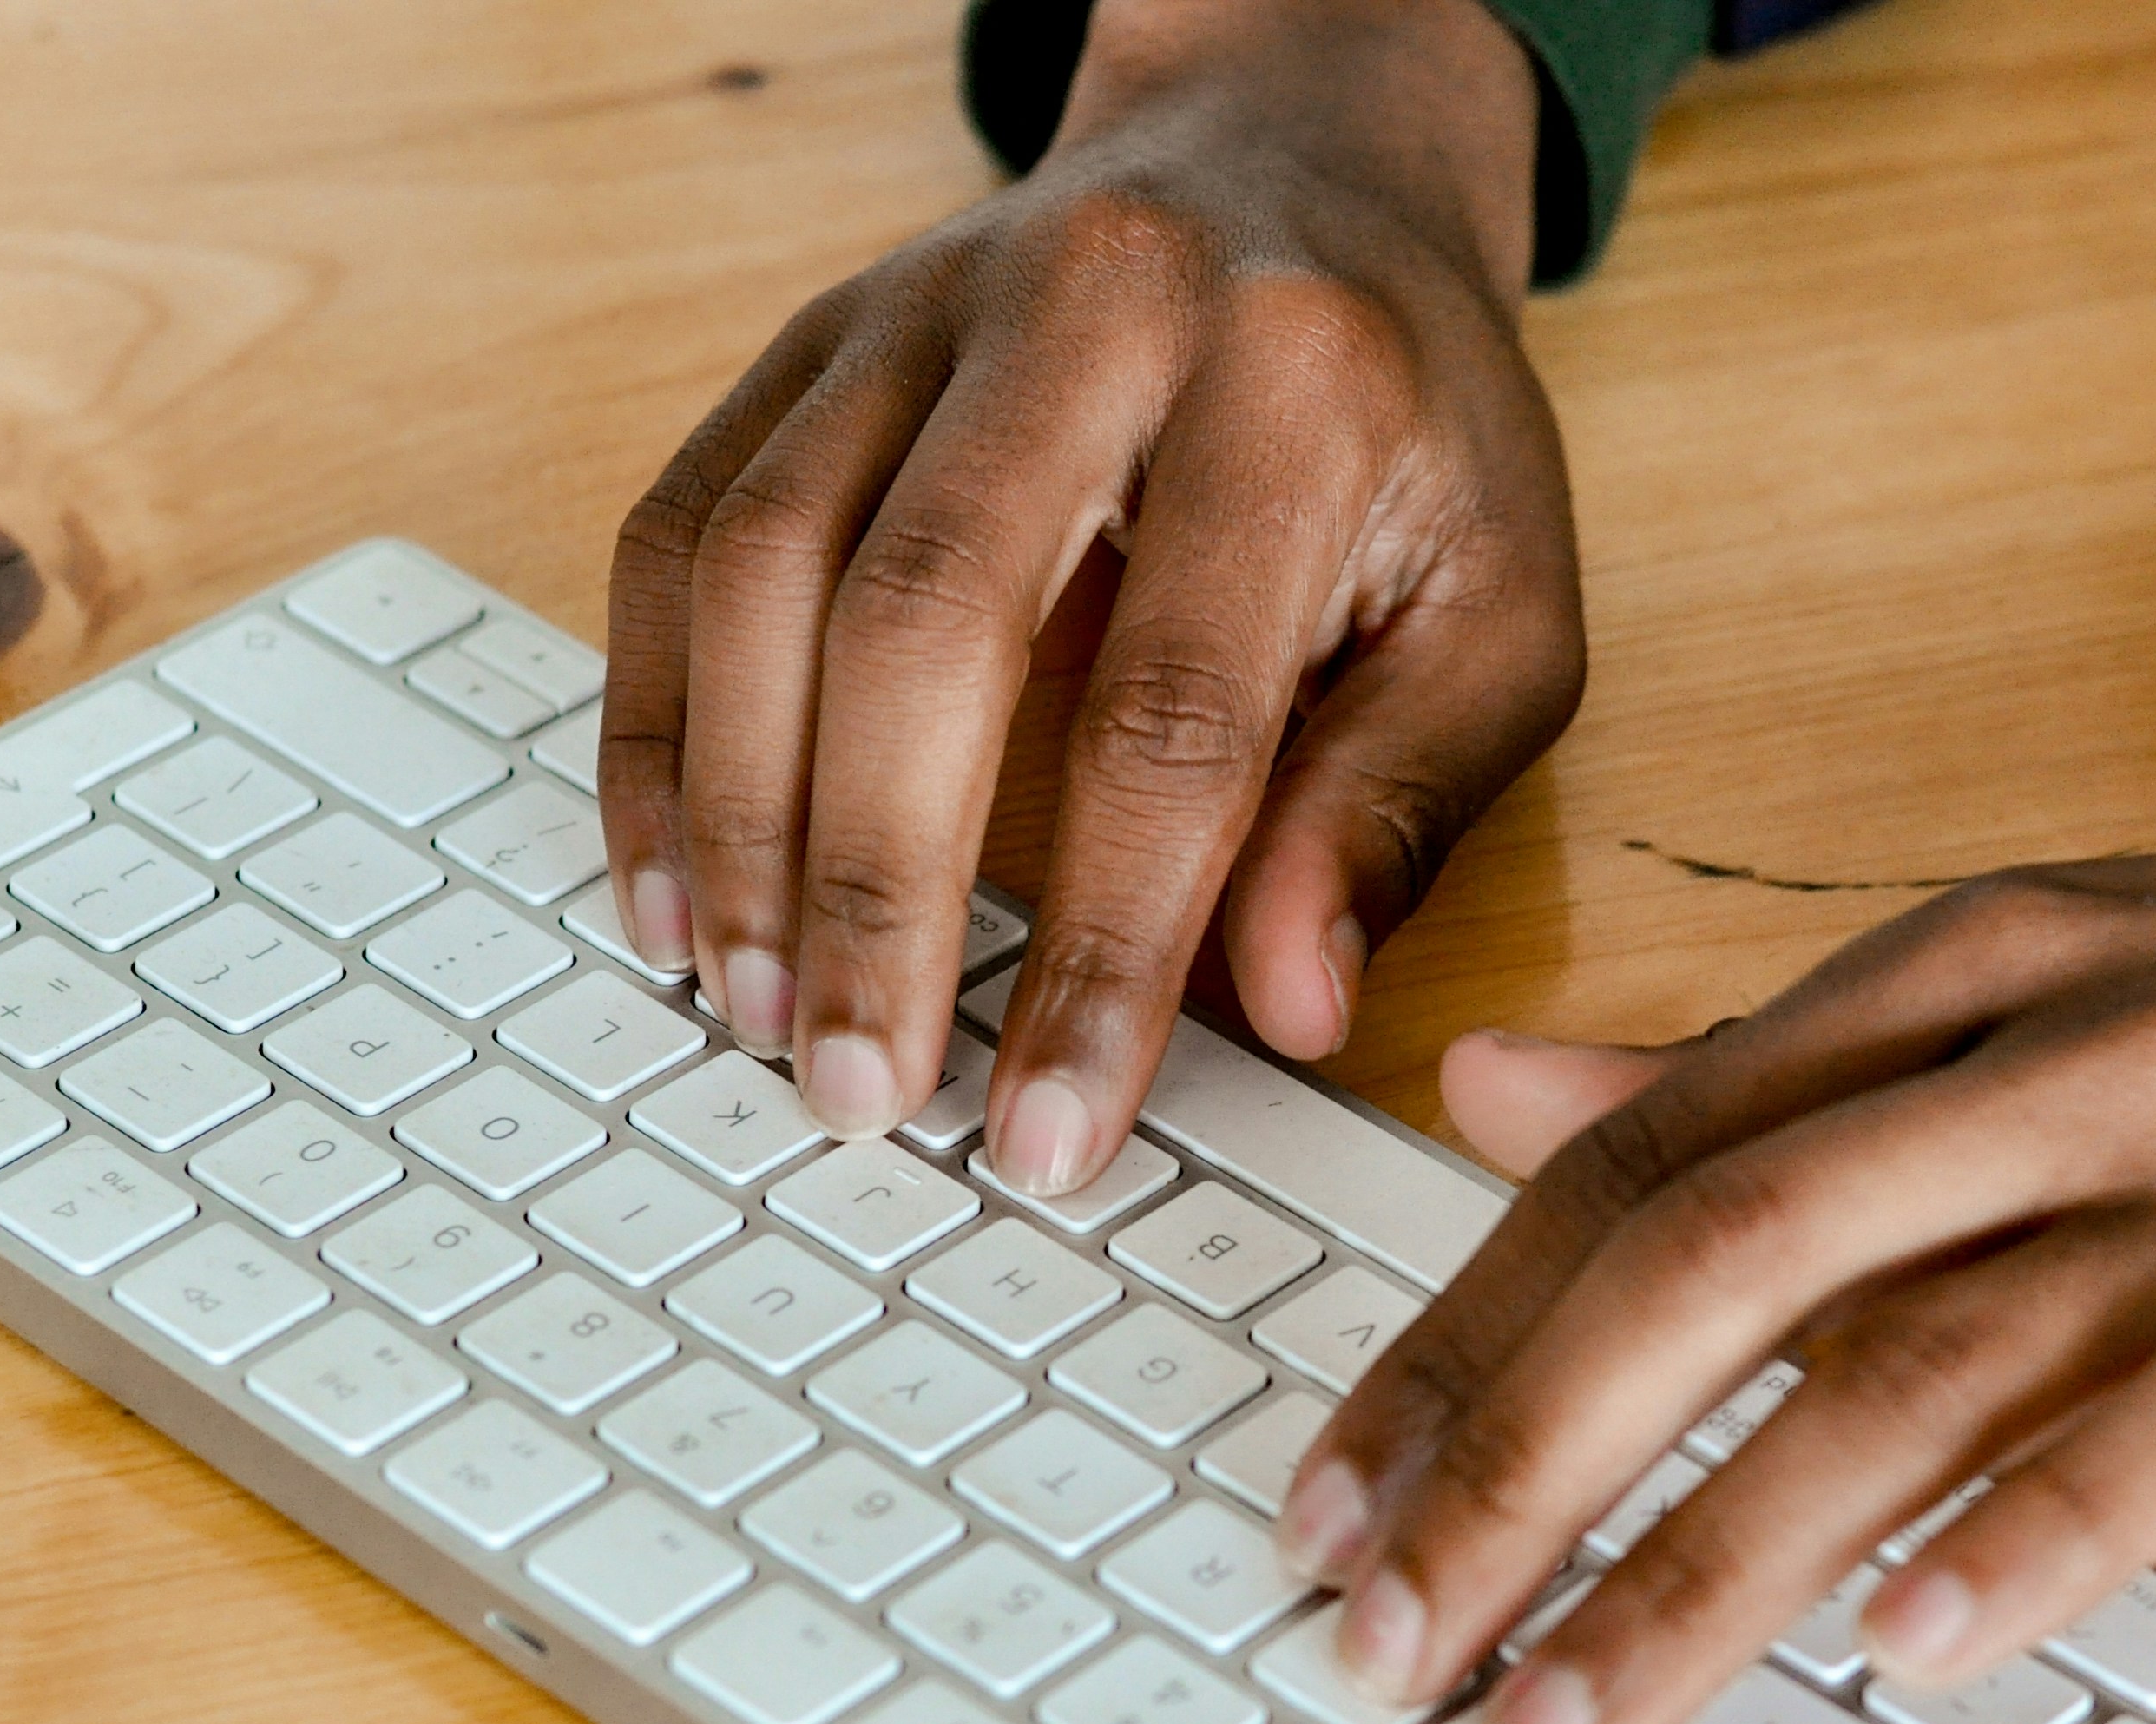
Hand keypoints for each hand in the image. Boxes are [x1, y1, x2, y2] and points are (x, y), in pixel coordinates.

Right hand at [598, 0, 1577, 1187]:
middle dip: (878, 890)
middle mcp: (1091, 311)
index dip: (1103, 950)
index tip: (1054, 1132)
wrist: (1300, 158)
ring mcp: (919, 308)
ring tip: (753, 1008)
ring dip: (739, 817)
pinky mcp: (810, 335)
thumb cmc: (1410, 425)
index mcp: (1294, 390)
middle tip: (860, 1090)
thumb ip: (1398, 803)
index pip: (1176, 719)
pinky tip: (667, 880)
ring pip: (766, 566)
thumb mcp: (1499, 608)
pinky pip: (680, 526)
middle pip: (924, 622)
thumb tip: (1284, 1008)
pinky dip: (657, 719)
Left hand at [1275, 849, 2155, 1723]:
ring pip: (1906, 1366)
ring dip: (1706, 1566)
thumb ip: (1765, 1063)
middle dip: (1513, 1464)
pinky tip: (1908, 1658)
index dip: (1453, 1338)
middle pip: (1720, 1256)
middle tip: (1377, 1648)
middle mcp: (2068, 1054)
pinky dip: (2034, 1542)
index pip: (1640, 1160)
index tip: (1326, 1502)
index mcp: (1968, 971)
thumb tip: (1488, 1090)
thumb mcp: (2060, 996)